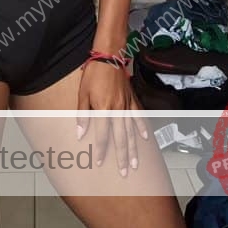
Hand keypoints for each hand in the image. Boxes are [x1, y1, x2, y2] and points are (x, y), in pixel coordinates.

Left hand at [76, 60, 148, 176]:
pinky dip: (142, 127)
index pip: (102, 136)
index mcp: (103, 109)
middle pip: (120, 138)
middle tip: (125, 172)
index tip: (100, 163)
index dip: (101, 150)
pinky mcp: (132, 98)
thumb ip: (83, 115)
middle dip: (122, 157)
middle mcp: (117, 110)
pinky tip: (146, 138)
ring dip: (133, 148)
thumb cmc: (93, 73)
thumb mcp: (82, 93)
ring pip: (131, 131)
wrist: (108, 55)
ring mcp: (127, 105)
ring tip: (135, 163)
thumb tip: (80, 134)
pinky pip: (139, 116)